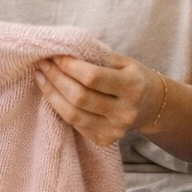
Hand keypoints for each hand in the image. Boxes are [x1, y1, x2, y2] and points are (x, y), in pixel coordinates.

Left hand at [34, 52, 164, 146]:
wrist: (151, 106)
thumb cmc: (133, 77)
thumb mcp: (124, 62)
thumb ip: (97, 56)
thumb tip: (63, 50)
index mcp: (133, 86)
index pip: (93, 77)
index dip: (69, 66)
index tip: (54, 55)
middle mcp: (126, 112)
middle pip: (79, 97)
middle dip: (56, 78)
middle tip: (43, 64)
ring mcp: (115, 130)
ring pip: (73, 114)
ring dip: (51, 93)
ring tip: (41, 77)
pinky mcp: (105, 140)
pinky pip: (74, 124)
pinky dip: (59, 107)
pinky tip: (51, 93)